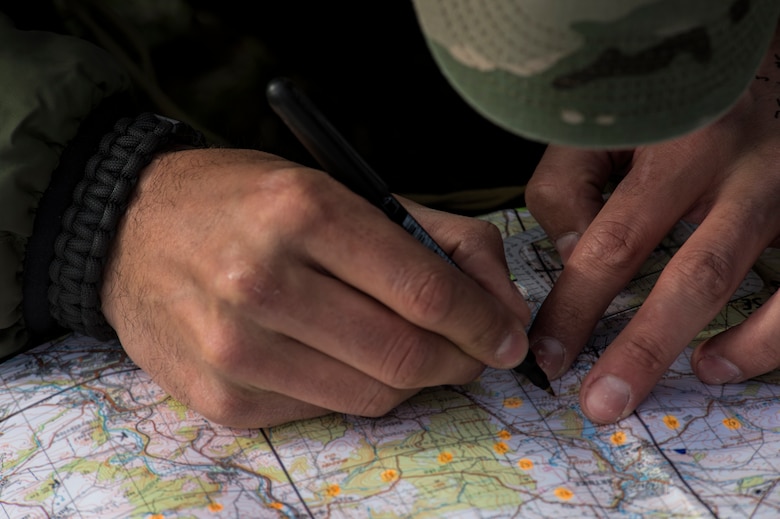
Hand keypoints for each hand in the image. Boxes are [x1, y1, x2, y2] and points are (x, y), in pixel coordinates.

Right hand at [101, 148, 529, 427]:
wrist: (132, 230)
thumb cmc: (248, 203)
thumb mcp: (342, 190)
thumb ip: (437, 238)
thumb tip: (504, 307)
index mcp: (302, 212)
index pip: (423, 290)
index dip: (483, 323)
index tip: (507, 336)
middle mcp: (262, 282)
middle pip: (404, 355)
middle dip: (460, 360)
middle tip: (472, 351)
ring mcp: (235, 348)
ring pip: (372, 396)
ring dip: (412, 380)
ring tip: (411, 350)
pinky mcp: (221, 399)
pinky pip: (324, 412)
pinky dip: (353, 389)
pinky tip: (342, 356)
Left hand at [524, 28, 779, 423]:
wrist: (748, 55)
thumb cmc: (664, 97)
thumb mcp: (601, 124)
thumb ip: (571, 186)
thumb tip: (571, 256)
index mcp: (678, 144)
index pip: (614, 241)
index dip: (574, 307)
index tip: (545, 354)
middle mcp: (748, 168)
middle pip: (695, 275)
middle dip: (642, 349)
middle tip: (599, 404)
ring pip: (777, 289)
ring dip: (732, 352)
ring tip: (685, 382)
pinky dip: (772, 336)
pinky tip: (723, 359)